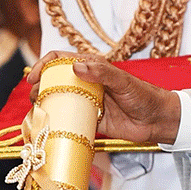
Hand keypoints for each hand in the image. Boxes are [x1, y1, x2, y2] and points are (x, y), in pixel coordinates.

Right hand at [25, 50, 180, 146]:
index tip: (33, 77)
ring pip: (60, 101)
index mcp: (92, 67)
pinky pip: (71, 120)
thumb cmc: (143, 95)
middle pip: (55, 81)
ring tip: (38, 114)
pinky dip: (59, 124)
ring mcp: (87, 102)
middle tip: (34, 99)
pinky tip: (50, 129)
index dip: (43, 66)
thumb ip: (102, 72)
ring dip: (47, 106)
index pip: (60, 60)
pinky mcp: (91, 120)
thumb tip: (76, 67)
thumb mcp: (123, 81)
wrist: (157, 120)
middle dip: (40, 88)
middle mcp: (86, 82)